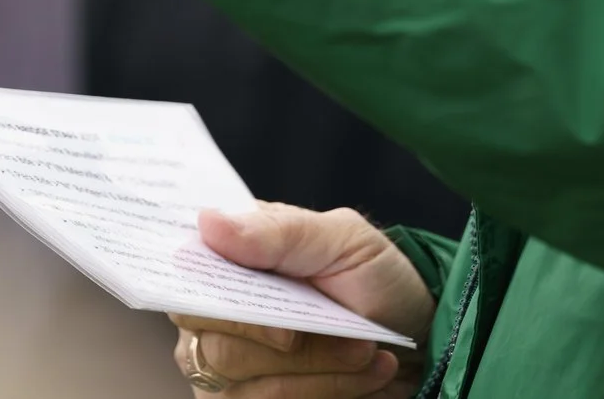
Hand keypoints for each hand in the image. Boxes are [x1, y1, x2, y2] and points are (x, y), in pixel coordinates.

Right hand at [170, 202, 436, 397]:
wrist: (417, 335)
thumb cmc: (376, 279)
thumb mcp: (344, 241)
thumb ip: (279, 234)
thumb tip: (208, 222)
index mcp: (231, 260)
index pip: (187, 285)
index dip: (222, 308)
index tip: (286, 329)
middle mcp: (217, 315)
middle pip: (215, 347)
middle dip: (297, 350)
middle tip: (355, 337)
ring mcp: (228, 367)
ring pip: (243, 387)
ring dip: (319, 373)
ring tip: (367, 352)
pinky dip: (324, 394)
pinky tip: (364, 375)